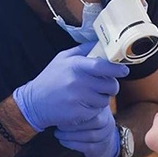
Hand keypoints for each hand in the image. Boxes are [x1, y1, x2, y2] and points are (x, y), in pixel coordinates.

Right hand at [13, 43, 128, 131]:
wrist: (34, 103)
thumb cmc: (51, 78)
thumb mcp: (62, 58)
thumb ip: (83, 50)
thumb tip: (101, 42)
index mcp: (75, 65)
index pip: (103, 66)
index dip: (117, 68)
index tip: (124, 70)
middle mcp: (77, 82)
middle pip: (110, 85)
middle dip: (110, 86)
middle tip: (103, 85)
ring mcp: (78, 99)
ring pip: (105, 100)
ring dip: (101, 98)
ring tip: (88, 96)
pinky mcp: (78, 114)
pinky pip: (97, 112)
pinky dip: (93, 110)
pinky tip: (82, 106)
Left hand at [55, 106, 119, 156]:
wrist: (101, 142)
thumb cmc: (85, 122)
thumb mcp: (83, 109)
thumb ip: (75, 103)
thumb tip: (57, 98)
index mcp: (102, 109)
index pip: (93, 108)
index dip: (76, 111)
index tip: (60, 112)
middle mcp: (107, 121)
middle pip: (94, 121)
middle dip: (73, 123)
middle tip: (58, 124)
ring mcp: (106, 135)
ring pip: (91, 135)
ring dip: (71, 135)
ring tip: (58, 133)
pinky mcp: (100, 148)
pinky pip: (88, 146)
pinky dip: (73, 144)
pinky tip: (63, 140)